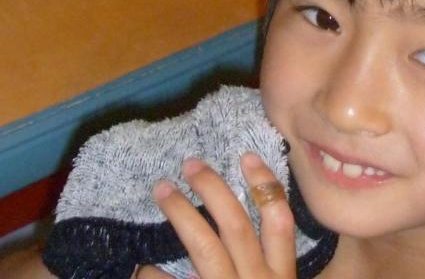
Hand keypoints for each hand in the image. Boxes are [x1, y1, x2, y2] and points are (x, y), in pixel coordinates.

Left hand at [152, 152, 295, 278]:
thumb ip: (263, 259)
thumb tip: (240, 211)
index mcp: (280, 275)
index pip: (280, 222)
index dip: (266, 186)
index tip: (247, 156)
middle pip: (236, 226)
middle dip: (212, 189)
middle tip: (190, 163)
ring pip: (204, 247)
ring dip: (180, 213)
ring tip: (162, 188)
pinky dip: (155, 272)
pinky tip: (144, 265)